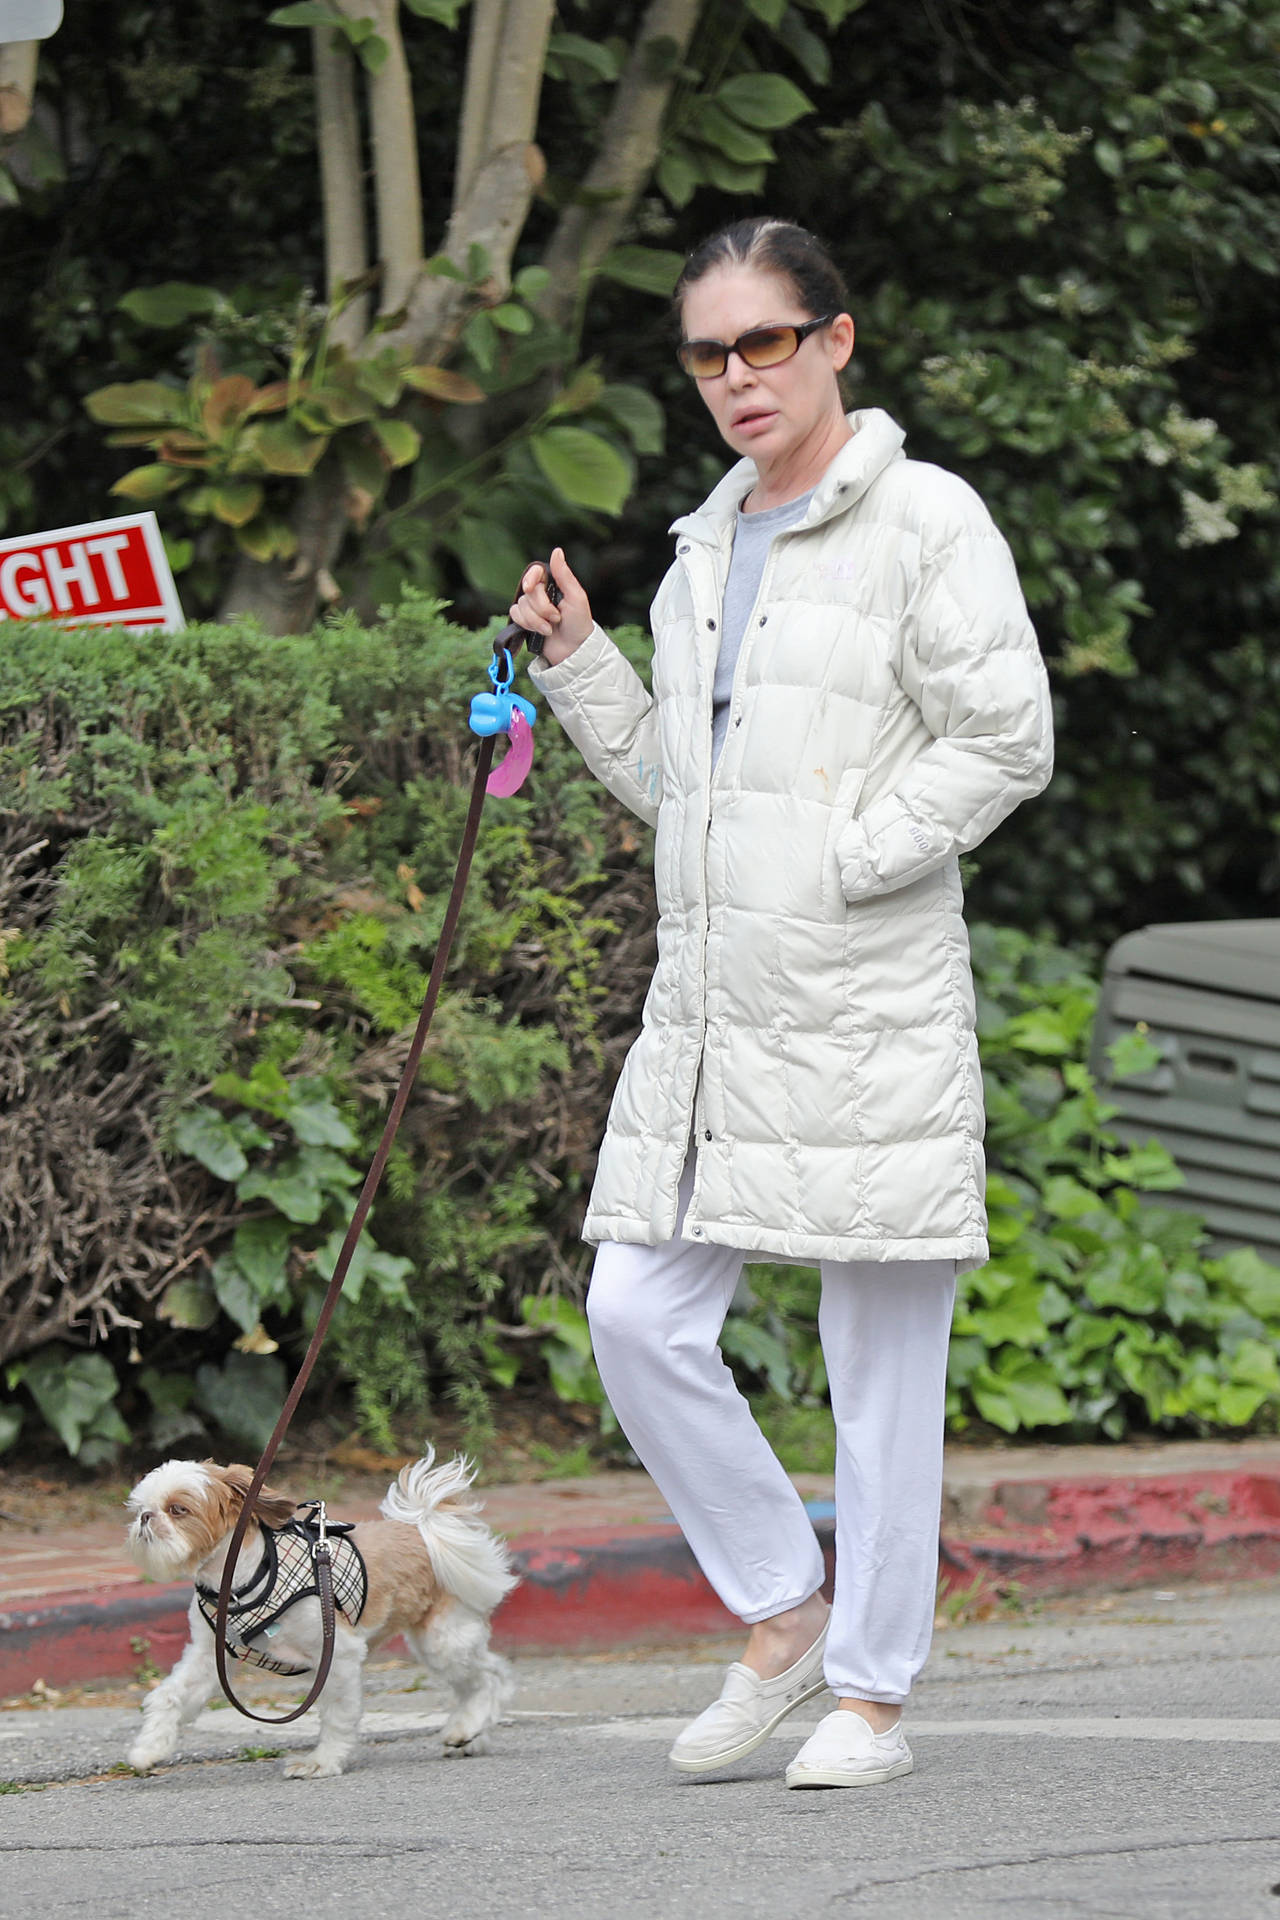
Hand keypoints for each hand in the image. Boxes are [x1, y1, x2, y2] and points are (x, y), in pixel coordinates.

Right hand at [509, 547, 592, 666]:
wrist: (573, 651)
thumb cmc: (579, 624)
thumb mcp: (576, 597)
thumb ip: (564, 575)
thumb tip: (556, 551)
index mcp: (554, 584)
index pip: (535, 572)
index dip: (531, 578)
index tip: (531, 587)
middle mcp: (540, 593)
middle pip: (528, 592)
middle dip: (542, 608)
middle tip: (556, 618)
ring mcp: (532, 607)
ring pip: (521, 605)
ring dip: (536, 620)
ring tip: (550, 628)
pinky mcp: (524, 621)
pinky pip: (515, 615)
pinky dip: (527, 624)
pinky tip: (541, 632)